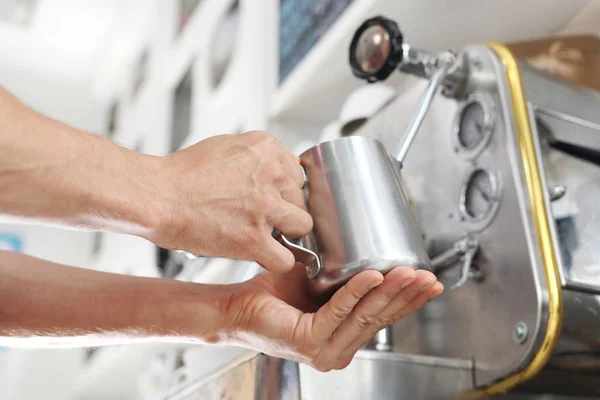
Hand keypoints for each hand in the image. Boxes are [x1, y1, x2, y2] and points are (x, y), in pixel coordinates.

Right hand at [155, 131, 311, 271]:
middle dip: (284, 209)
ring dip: (286, 233)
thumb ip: (256, 156)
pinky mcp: (254, 238)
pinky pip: (286, 258)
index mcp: (265, 149)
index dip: (283, 189)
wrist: (157, 196)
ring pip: (302, 226)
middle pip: (300, 198)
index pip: (296, 172)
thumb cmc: (182, 175)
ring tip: (263, 234)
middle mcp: (271, 175)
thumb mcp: (226, 146)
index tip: (273, 197)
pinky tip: (263, 255)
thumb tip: (272, 169)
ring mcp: (265, 207)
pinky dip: (276, 260)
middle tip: (261, 216)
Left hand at [225, 265, 443, 370]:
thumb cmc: (272, 295)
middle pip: (380, 318)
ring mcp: (324, 350)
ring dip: (389, 290)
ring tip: (407, 271)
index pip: (383, 318)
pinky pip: (339, 310)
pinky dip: (357, 290)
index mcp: (342, 336)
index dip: (408, 300)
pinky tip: (372, 274)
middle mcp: (337, 349)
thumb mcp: (317, 284)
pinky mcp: (309, 341)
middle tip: (427, 275)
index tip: (429, 282)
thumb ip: (341, 278)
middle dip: (407, 294)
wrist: (235, 307)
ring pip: (365, 315)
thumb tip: (362, 249)